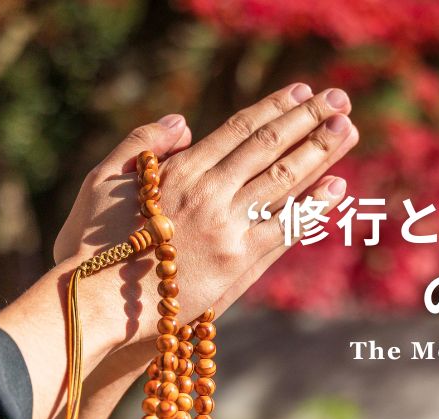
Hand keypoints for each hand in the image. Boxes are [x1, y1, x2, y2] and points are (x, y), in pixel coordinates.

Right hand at [52, 83, 359, 356]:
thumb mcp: (101, 181)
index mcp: (178, 171)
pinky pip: (286, 229)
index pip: (239, 130)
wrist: (97, 306)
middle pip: (270, 147)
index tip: (303, 92)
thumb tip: (184, 123)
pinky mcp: (238, 264)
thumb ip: (141, 145)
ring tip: (347, 128)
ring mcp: (227, 228)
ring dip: (321, 152)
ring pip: (285, 181)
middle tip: (340, 100)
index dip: (275, 108)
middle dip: (308, 121)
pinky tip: (338, 188)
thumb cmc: (91, 245)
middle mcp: (208, 193)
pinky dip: (314, 207)